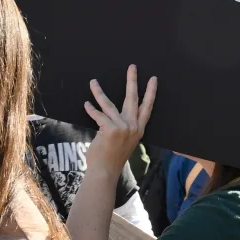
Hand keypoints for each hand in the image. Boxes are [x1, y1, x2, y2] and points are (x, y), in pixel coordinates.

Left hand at [83, 64, 156, 178]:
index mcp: (139, 129)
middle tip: (132, 67)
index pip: (147, 107)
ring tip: (93, 82)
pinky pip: (98, 115)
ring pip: (109, 104)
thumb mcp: (126, 141)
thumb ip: (125, 127)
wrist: (105, 171)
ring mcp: (122, 127)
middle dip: (132, 81)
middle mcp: (132, 127)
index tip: (153, 79)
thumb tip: (116, 114)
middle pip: (133, 99)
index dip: (150, 92)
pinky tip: (86, 104)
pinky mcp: (109, 129)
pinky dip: (91, 109)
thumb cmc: (113, 157)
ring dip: (99, 92)